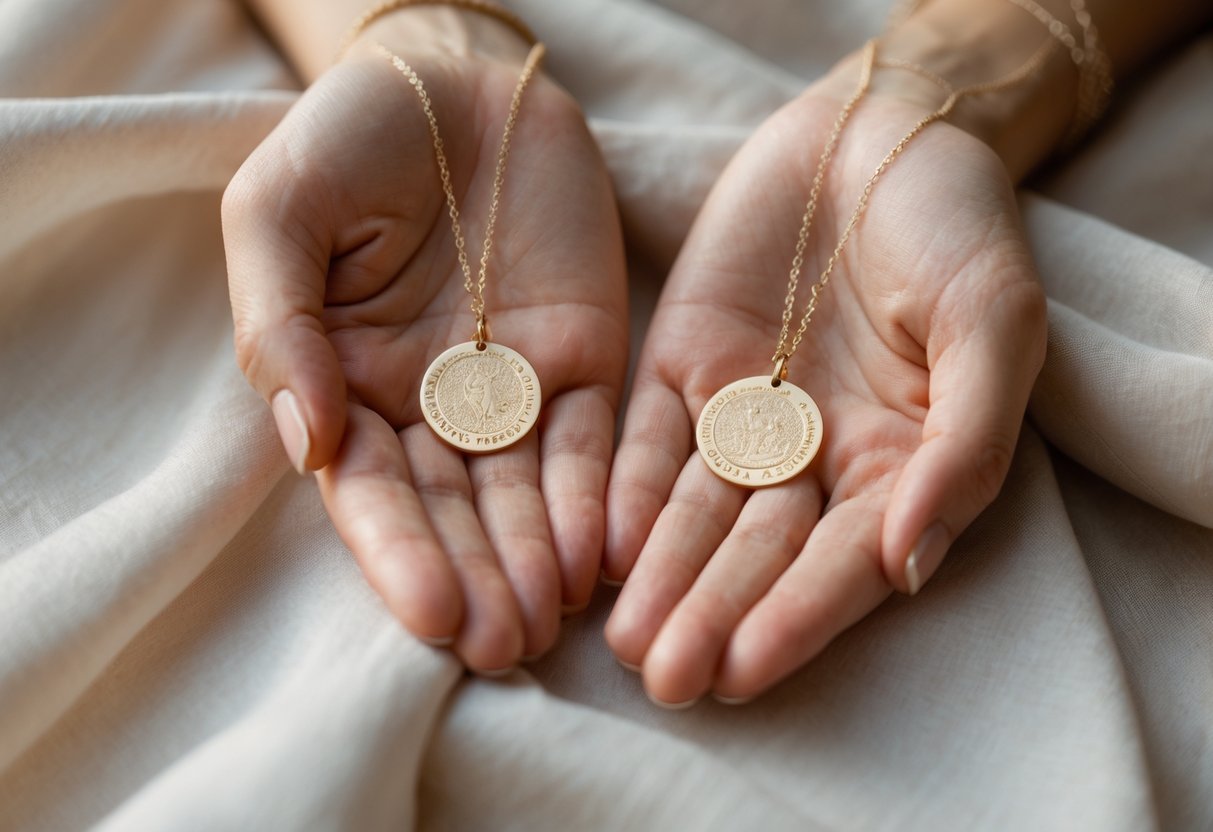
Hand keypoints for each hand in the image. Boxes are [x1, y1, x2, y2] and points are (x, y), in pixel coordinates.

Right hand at [222, 27, 626, 671]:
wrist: (453, 76)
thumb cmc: (346, 139)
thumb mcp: (277, 215)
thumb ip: (279, 326)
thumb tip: (303, 443)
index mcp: (347, 387)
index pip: (372, 492)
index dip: (399, 555)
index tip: (431, 617)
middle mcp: (431, 408)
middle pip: (454, 512)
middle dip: (478, 580)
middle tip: (504, 648)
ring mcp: (512, 388)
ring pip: (525, 494)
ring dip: (538, 560)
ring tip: (550, 624)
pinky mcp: (583, 358)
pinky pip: (589, 439)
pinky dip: (594, 496)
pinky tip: (601, 553)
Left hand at [602, 78, 1045, 703]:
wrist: (876, 129)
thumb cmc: (956, 226)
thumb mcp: (993, 322)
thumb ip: (963, 443)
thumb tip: (909, 563)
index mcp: (896, 462)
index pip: (843, 558)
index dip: (799, 615)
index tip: (747, 669)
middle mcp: (813, 457)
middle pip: (756, 552)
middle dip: (712, 615)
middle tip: (664, 680)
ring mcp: (741, 416)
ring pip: (694, 512)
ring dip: (659, 575)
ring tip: (622, 641)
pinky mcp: (680, 370)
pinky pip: (648, 444)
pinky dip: (624, 494)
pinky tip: (599, 546)